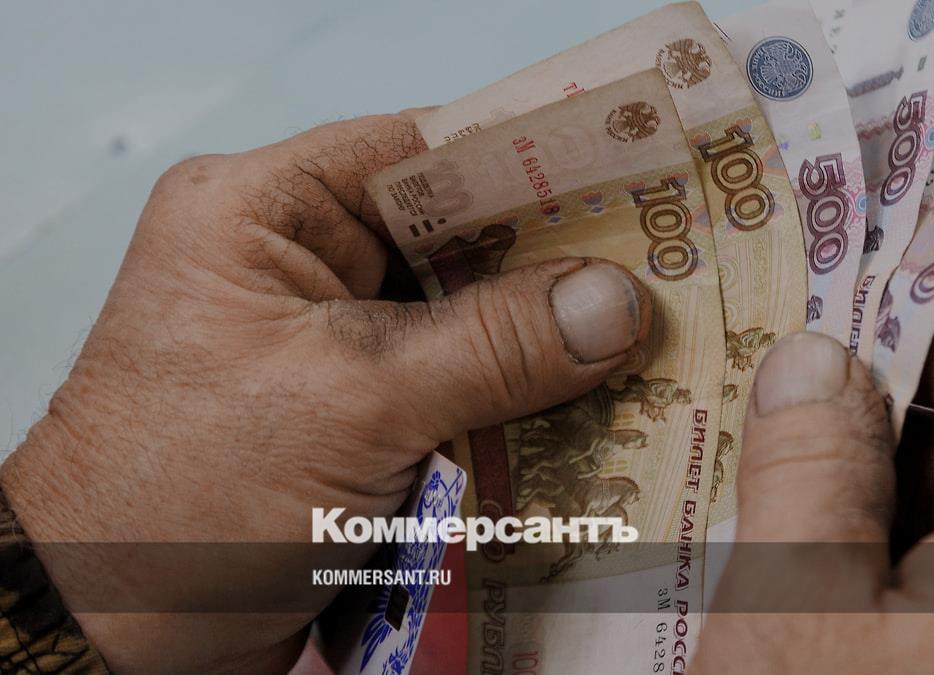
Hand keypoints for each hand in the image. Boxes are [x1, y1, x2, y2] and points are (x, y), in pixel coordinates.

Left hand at [0, 111, 651, 672]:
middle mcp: (299, 262)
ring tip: (650, 346)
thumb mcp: (351, 404)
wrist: (115, 639)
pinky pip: (456, 388)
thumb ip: (494, 347)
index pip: (423, 153)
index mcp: (264, 211)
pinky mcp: (355, 416)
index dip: (532, 162)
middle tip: (666, 278)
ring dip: (545, 345)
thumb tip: (618, 303)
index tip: (633, 183)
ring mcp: (330, 344)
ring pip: (466, 320)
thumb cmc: (186, 501)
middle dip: (555, 266)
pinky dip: (517, 405)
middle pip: (457, 240)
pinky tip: (593, 412)